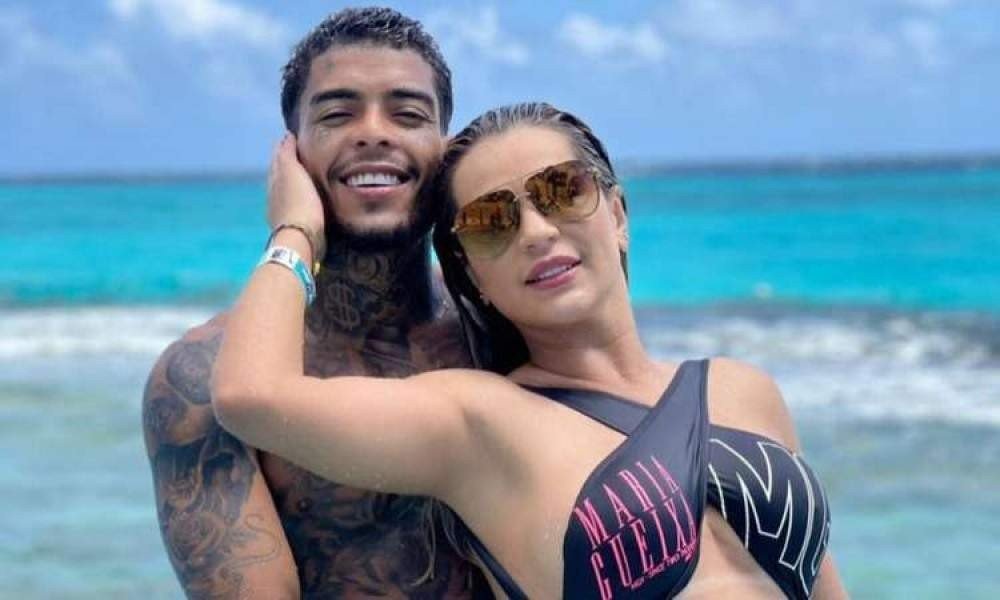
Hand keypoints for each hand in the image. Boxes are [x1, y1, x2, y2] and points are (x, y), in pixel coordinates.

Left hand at [267, 134, 325, 258]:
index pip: (278, 158)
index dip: (284, 147)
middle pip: (279, 173)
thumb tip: (285, 137)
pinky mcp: (291, 224)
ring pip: (284, 189)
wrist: (300, 238)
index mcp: (275, 179)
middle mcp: (274, 193)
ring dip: (292, 180)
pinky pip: (292, 203)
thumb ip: (287, 155)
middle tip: (298, 153)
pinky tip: (304, 198)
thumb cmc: (299, 202)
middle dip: (286, 163)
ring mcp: (281, 210)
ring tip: (303, 174)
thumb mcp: (292, 172)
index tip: (291, 138)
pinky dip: (297, 196)